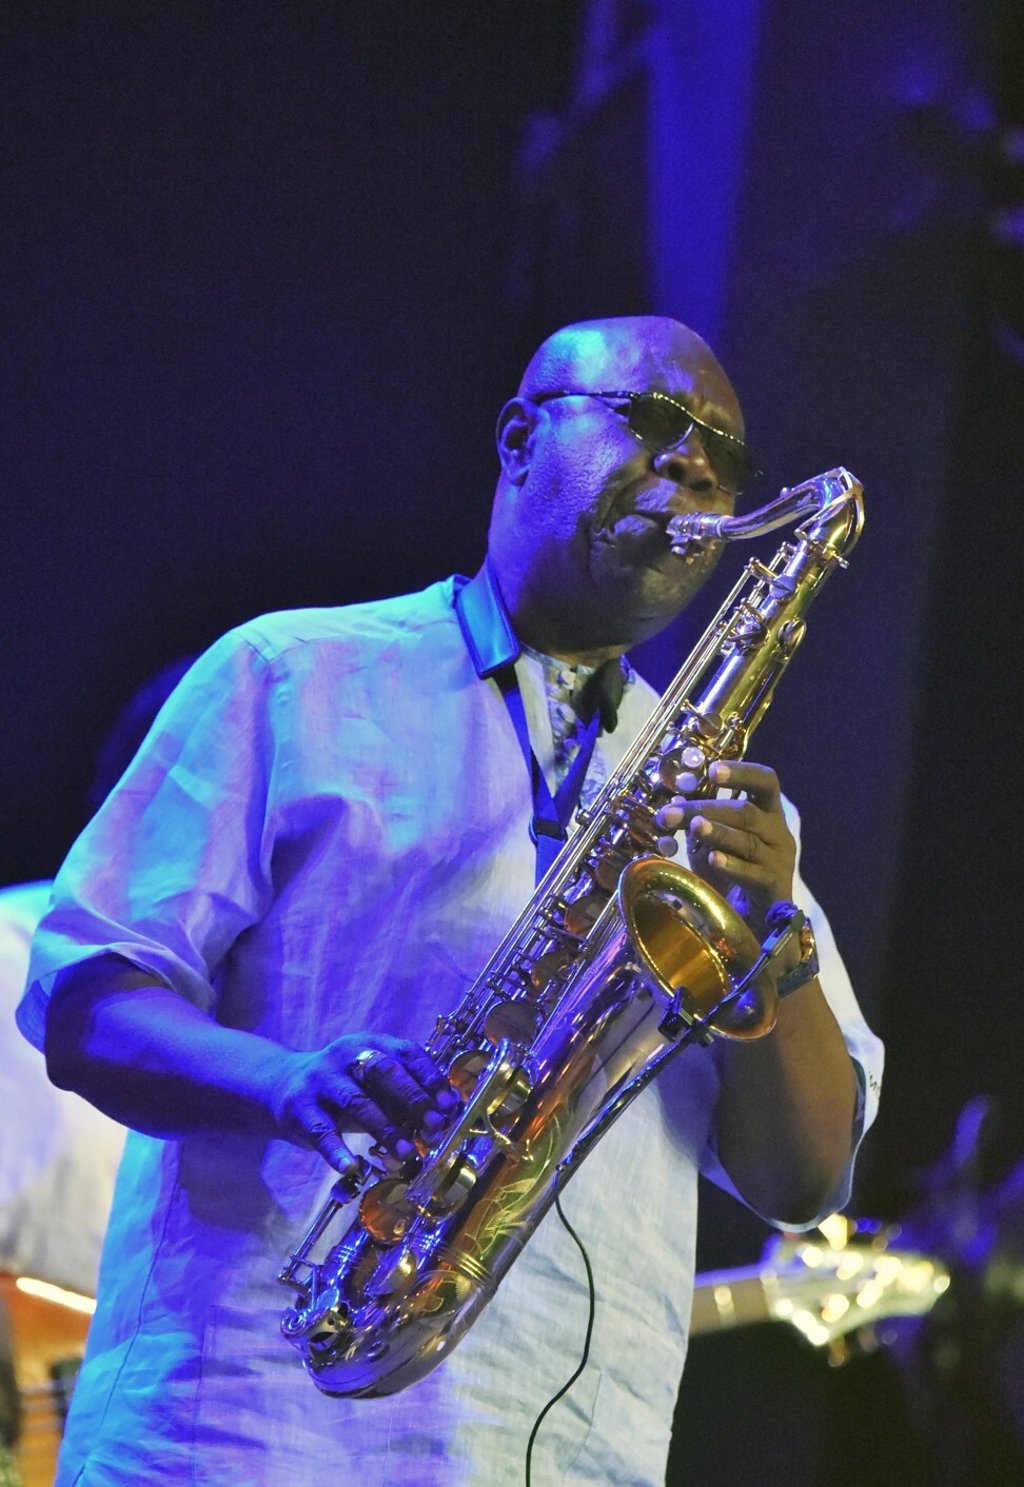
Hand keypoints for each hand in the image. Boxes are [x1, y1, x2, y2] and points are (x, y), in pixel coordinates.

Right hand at [271, 1033, 457, 1174]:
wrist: (281, 1085)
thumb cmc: (343, 1087)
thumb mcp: (371, 1082)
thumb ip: (402, 1096)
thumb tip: (443, 1119)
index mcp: (370, 1043)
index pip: (406, 1052)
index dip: (430, 1077)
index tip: (450, 1105)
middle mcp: (345, 1056)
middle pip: (383, 1071)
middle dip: (413, 1099)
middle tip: (435, 1127)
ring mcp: (320, 1080)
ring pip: (356, 1101)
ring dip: (385, 1128)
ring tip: (405, 1152)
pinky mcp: (299, 1108)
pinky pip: (321, 1131)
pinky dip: (337, 1151)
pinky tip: (352, 1168)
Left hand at [655, 759, 796, 932]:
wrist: (751, 922)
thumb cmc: (730, 873)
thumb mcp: (711, 842)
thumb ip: (698, 820)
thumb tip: (674, 800)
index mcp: (767, 814)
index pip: (765, 782)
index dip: (742, 773)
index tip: (712, 772)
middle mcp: (778, 834)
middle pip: (747, 813)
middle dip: (707, 809)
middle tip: (672, 813)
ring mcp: (779, 862)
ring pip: (749, 842)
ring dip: (719, 833)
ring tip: (695, 828)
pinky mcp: (775, 889)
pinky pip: (754, 874)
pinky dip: (732, 866)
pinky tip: (713, 859)